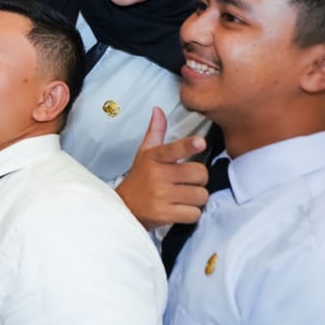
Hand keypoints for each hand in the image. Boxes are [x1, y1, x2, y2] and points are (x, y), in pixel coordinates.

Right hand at [113, 108, 208, 230]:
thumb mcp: (144, 154)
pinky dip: (191, 214)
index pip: (173, 150)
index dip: (188, 146)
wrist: (123, 208)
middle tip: (188, 182)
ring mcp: (161, 196)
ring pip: (200, 195)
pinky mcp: (164, 214)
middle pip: (199, 174)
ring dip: (196, 199)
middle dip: (199, 180)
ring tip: (183, 198)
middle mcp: (157, 176)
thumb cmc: (139, 179)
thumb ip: (156, 132)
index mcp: (154, 158)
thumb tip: (158, 110)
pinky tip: (180, 210)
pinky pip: (194, 213)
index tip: (200, 143)